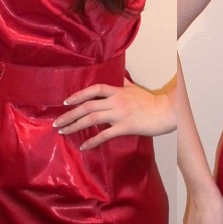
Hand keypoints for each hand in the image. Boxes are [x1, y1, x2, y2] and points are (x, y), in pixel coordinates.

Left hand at [53, 79, 175, 149]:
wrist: (165, 112)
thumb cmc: (151, 101)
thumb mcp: (135, 89)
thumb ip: (123, 83)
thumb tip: (117, 76)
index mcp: (118, 91)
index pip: (94, 89)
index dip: (78, 95)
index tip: (66, 102)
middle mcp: (116, 101)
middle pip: (87, 106)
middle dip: (70, 114)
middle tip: (57, 122)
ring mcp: (119, 114)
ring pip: (92, 119)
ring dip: (75, 126)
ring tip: (63, 132)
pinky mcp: (125, 127)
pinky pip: (104, 135)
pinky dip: (92, 141)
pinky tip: (83, 146)